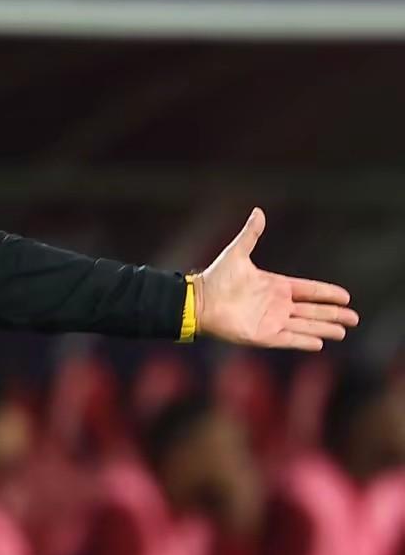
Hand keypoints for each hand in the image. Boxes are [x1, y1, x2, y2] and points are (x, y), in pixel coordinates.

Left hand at [194, 208, 358, 350]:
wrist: (199, 302)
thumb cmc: (216, 278)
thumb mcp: (237, 253)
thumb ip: (250, 234)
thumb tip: (258, 211)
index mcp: (275, 286)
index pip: (308, 290)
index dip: (326, 293)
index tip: (345, 295)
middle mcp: (276, 304)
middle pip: (312, 311)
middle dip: (333, 314)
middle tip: (354, 318)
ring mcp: (271, 320)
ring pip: (305, 326)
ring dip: (324, 328)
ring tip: (343, 331)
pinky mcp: (264, 335)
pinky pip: (289, 339)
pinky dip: (304, 341)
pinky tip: (320, 343)